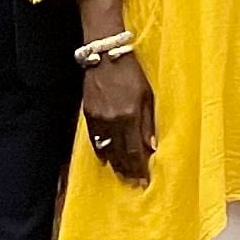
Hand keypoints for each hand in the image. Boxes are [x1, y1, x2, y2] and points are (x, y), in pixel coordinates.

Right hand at [82, 53, 156, 180]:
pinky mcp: (88, 114)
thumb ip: (148, 122)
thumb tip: (151, 147)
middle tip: (134, 183)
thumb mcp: (147, 95)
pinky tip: (106, 159)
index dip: (139, 167)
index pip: (134, 150)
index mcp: (130, 115)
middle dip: (128, 170)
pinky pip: (94, 140)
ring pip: (106, 150)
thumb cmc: (131, 72)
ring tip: (122, 175)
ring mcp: (98, 119)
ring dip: (115, 164)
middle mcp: (112, 121)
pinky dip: (101, 151)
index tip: (144, 181)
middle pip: (120, 154)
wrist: (105, 55)